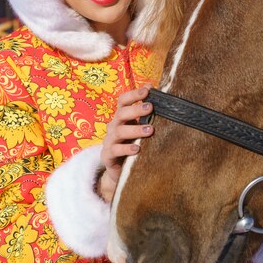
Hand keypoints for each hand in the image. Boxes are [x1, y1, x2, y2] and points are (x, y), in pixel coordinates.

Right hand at [97, 85, 153, 202]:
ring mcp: (109, 141)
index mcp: (121, 118)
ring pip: (119, 132)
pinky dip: (126, 149)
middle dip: (136, 109)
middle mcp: (114, 127)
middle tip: (150, 107)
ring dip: (135, 129)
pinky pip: (115, 150)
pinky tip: (137, 149)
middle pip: (121, 113)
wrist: (120, 172)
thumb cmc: (132, 145)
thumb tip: (154, 92)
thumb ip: (145, 114)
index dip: (133, 95)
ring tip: (150, 130)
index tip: (147, 90)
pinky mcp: (107, 156)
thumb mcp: (138, 129)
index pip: (123, 101)